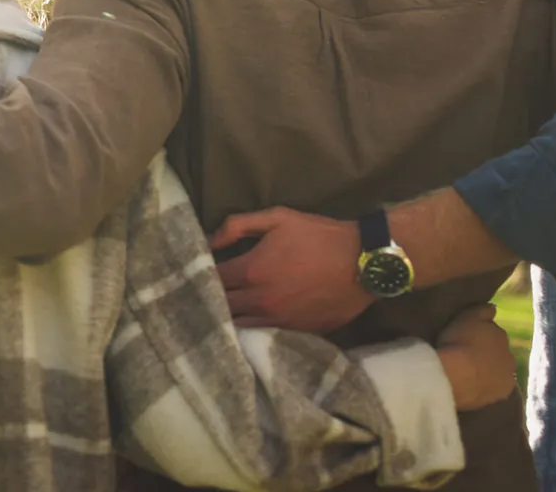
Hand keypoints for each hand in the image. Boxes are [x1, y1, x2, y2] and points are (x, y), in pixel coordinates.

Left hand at [211, 207, 373, 332]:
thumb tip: (208, 240)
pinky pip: (263, 337)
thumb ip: (238, 225)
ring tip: (218, 312)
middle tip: (199, 294)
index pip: (211, 278)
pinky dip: (251, 331)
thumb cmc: (319, 236)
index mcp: (251, 271)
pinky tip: (245, 326)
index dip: (199, 275)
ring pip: (238, 326)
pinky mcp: (296, 333)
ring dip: (227, 319)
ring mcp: (278, 321)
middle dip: (207, 300)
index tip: (192, 273)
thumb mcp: (278, 218)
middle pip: (220, 306)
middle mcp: (260, 301)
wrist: (363, 263)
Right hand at [434, 304, 515, 410]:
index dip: (480, 335)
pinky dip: (487, 386)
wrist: (455, 376)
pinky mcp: (502, 395)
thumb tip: (493, 308)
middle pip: (498, 352)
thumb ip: (482, 310)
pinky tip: (474, 386)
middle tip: (467, 356)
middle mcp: (510, 355)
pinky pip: (495, 388)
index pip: (492, 332)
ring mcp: (508, 377)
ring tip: (469, 373)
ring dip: (488, 370)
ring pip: (498, 371)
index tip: (467, 338)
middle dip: (487, 353)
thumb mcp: (467, 316)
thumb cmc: (458, 342)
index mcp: (501, 334)